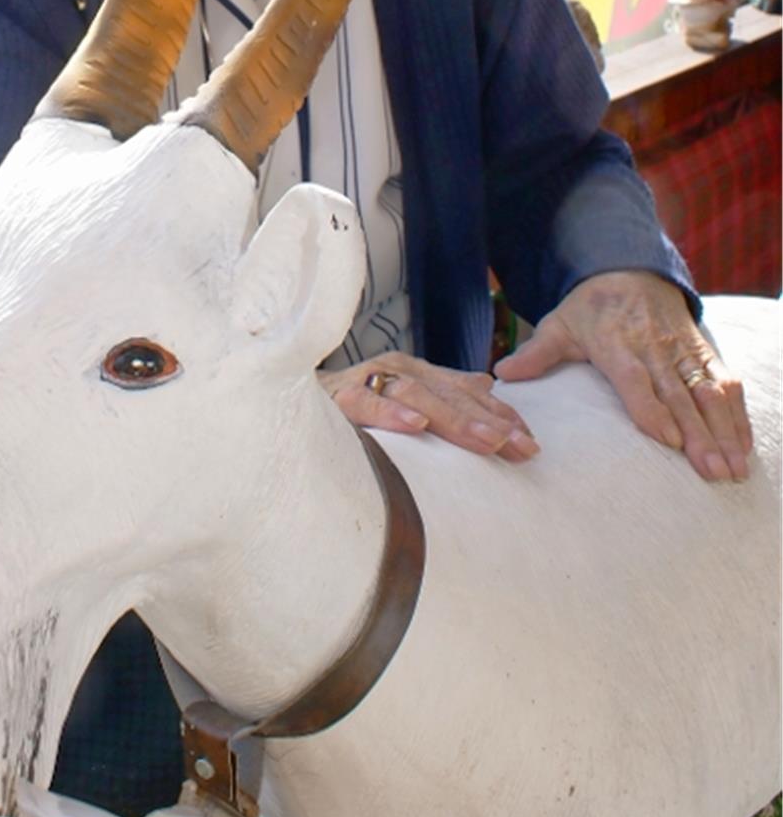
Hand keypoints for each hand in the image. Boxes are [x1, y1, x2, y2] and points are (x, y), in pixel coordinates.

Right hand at [319, 352, 540, 461]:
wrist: (286, 399)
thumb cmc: (347, 406)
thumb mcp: (400, 398)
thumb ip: (441, 391)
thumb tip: (486, 383)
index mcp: (415, 372)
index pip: (466, 391)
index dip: (500, 413)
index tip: (531, 440)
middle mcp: (396, 369)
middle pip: (450, 394)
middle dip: (489, 420)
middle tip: (521, 447)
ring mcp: (367, 379)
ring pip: (418, 395)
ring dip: (454, 418)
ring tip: (486, 440)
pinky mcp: (337, 396)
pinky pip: (365, 402)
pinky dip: (390, 412)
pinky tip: (415, 424)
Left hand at [494, 271, 751, 481]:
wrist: (629, 268)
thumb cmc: (590, 307)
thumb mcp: (559, 323)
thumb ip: (536, 353)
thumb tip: (502, 376)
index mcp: (616, 341)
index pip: (635, 377)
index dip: (652, 406)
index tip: (669, 439)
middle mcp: (654, 346)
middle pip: (679, 392)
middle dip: (700, 434)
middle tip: (713, 472)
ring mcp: (682, 348)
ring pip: (708, 391)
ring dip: (724, 430)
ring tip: (733, 469)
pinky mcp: (702, 349)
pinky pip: (725, 381)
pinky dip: (738, 414)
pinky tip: (744, 446)